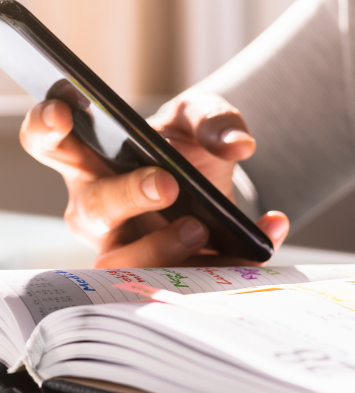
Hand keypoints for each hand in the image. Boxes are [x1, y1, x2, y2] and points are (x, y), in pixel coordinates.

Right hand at [19, 90, 288, 266]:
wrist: (215, 183)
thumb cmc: (185, 146)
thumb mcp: (198, 118)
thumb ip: (213, 119)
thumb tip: (238, 143)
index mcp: (92, 161)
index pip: (50, 144)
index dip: (47, 130)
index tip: (63, 114)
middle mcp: (99, 210)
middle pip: (92, 210)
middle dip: (127, 197)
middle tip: (167, 184)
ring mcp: (129, 247)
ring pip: (125, 262)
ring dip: (162, 247)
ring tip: (201, 225)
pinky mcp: (167, 273)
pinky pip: (193, 277)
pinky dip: (235, 259)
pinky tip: (269, 230)